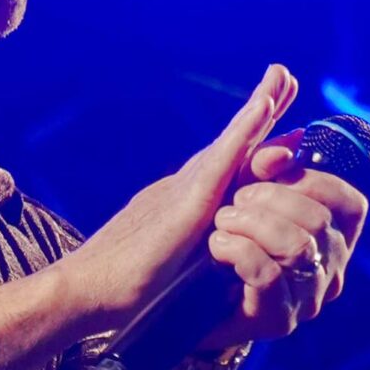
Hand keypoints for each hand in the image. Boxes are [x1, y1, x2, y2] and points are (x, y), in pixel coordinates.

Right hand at [61, 67, 297, 333]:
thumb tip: (216, 254)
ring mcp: (182, 192)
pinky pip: (221, 164)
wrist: (85, 293)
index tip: (283, 123)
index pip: (227, 171)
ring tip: (281, 76)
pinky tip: (263, 107)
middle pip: (231, 147)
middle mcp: (182, 189)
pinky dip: (244, 133)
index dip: (254, 144)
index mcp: (183, 205)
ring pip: (229, 146)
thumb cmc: (122, 292)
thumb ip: (194, 256)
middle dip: (258, 111)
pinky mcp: (184, 205)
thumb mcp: (171, 271)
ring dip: (257, 108)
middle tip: (284, 76)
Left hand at [199, 132, 367, 348]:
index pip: (350, 203)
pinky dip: (237, 250)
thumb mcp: (240, 192)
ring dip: (250, 224)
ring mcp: (308, 299)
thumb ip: (262, 167)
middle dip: (268, 198)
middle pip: (317, 220)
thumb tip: (286, 147)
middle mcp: (330, 270)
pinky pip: (268, 274)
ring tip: (221, 223)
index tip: (265, 177)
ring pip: (296, 246)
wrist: (180, 295)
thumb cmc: (217, 236)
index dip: (309, 180)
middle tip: (233, 201)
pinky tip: (217, 247)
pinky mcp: (279, 320)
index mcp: (335, 237)